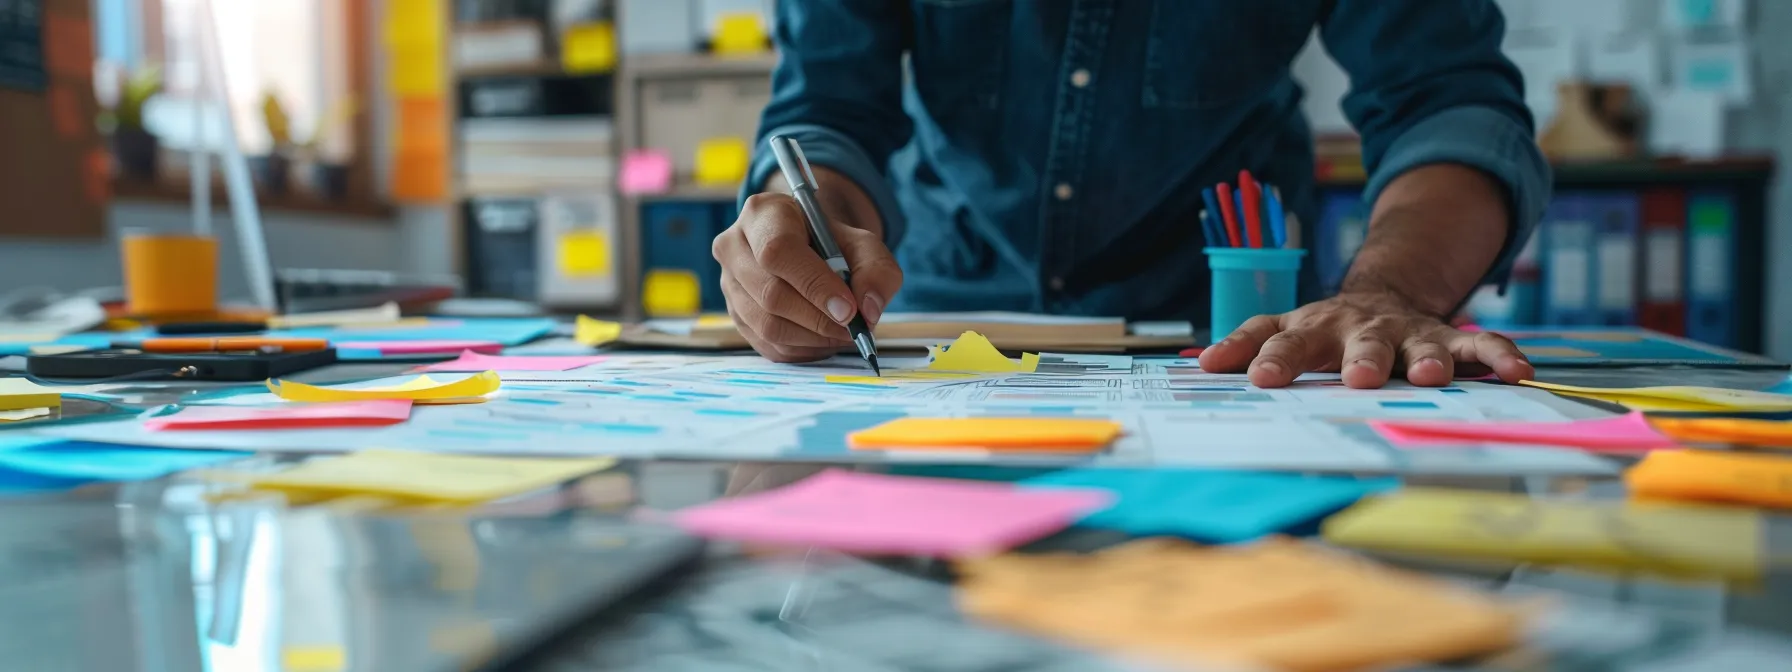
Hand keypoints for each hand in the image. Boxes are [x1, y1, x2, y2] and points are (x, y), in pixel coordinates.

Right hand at [713, 191, 902, 362]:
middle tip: (853, 328)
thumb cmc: (833, 244)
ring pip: (767, 325)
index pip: (778, 251)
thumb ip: (876, 271)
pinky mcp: (735, 314)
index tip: (848, 309)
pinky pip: (765, 344)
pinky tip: (822, 338)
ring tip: (842, 334)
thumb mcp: (864, 245)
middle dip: (818, 319)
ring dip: (812, 338)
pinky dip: (801, 349)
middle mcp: (734, 245)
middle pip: (770, 294)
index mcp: (763, 214)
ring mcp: (728, 282)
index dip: (814, 285)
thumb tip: (868, 310)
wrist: (808, 249)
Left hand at [1196, 292, 1533, 388]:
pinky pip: (1477, 344)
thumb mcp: (1282, 330)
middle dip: (1359, 359)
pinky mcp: (1446, 336)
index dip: (1270, 356)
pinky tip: (1518, 372)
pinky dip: (1498, 356)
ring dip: (1425, 357)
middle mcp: (1359, 327)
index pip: (1284, 339)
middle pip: (1357, 342)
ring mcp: (1404, 331)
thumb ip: (1246, 345)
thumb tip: (1200, 366)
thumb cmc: (1321, 330)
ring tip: (1430, 374)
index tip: (1257, 377)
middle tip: (1357, 378)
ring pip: (1416, 343)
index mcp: (1312, 327)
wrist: (1380, 297)